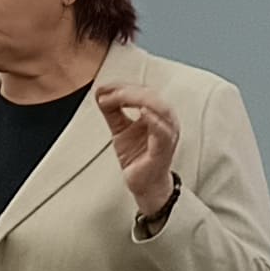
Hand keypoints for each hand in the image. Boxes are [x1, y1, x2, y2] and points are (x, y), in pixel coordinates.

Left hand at [97, 81, 180, 226]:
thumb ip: (112, 111)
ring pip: (160, 108)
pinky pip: (163, 131)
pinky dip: (154, 119)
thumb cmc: (138, 157)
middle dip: (128, 90)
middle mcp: (166, 121)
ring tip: (119, 97)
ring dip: (138, 99)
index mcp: (157, 114)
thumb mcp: (120, 129)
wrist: (144, 184)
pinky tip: (142, 111)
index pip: (143, 91)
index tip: (103, 87)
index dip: (123, 86)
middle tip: (107, 92)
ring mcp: (168, 135)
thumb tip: (101, 92)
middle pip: (151, 96)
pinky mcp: (164, 149)